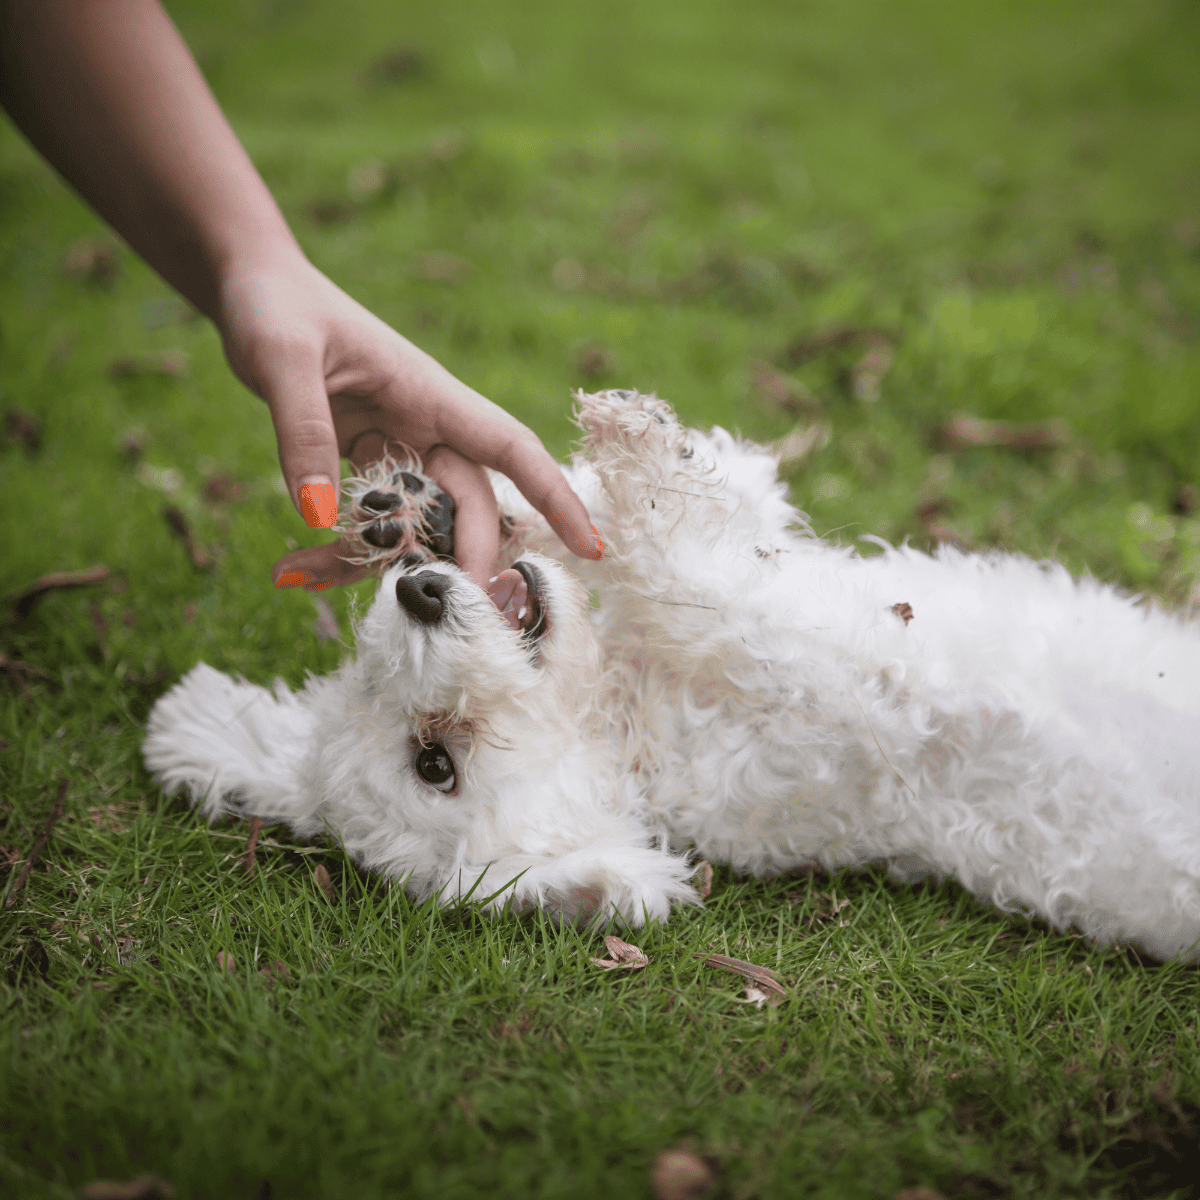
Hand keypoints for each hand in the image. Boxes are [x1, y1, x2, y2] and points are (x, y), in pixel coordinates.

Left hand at [216, 257, 600, 589]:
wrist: (250, 286)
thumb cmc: (276, 305)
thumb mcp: (283, 359)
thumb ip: (302, 433)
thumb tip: (320, 517)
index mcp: (431, 394)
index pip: (511, 448)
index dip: (554, 496)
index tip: (589, 546)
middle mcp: (424, 428)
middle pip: (467, 506)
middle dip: (458, 558)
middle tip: (439, 608)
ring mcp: (396, 450)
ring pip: (415, 525)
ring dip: (374, 563)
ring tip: (298, 576)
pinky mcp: (361, 467)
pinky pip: (366, 523)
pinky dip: (334, 551)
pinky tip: (292, 569)